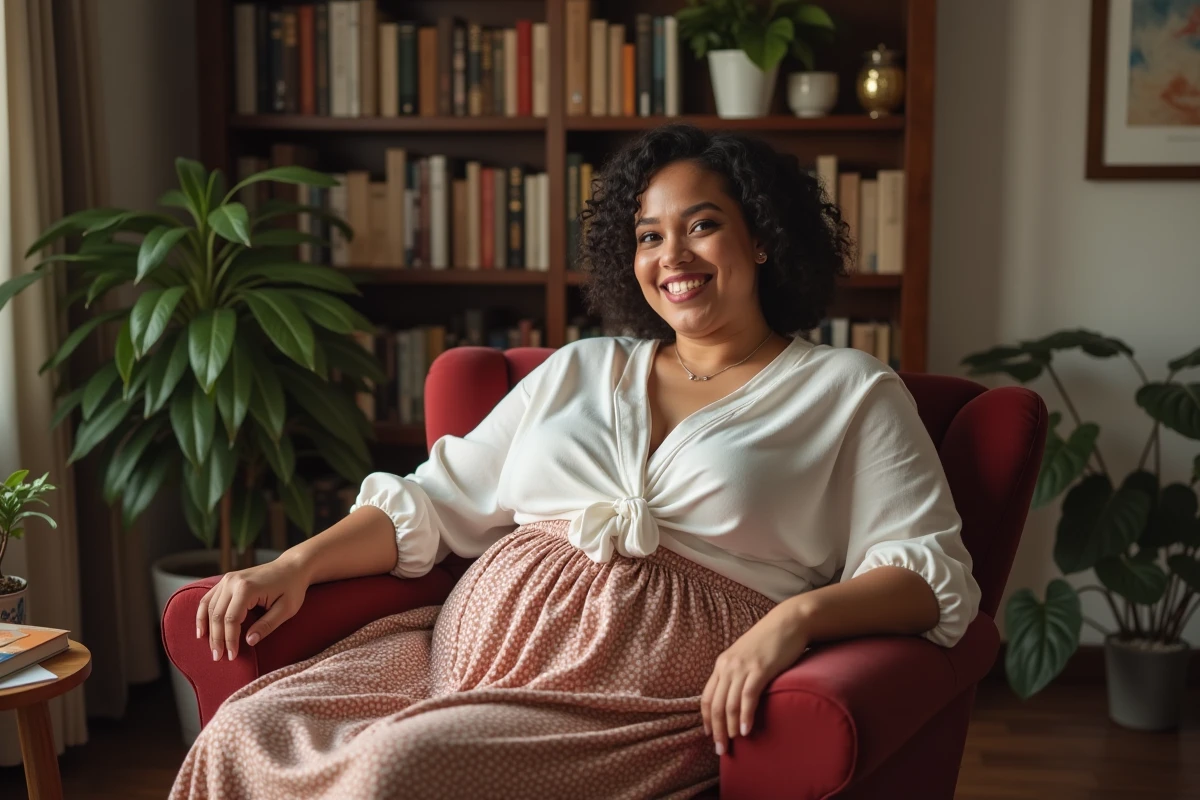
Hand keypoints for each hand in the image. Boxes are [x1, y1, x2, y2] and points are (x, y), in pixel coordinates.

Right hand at [195, 553, 310, 662]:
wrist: (292, 566)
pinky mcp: (227, 579)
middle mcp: (233, 582)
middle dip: (217, 639)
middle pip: (217, 615)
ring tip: (212, 648)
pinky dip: (202, 614)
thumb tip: (249, 641)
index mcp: (248, 588)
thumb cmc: (292, 588)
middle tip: (218, 657)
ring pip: (209, 607)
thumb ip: (267, 625)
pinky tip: (202, 630)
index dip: (230, 640)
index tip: (232, 656)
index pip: (231, 619)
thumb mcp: (286, 609)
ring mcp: (228, 579)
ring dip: (208, 629)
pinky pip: (208, 598)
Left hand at [701, 605, 809, 754]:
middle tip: (721, 750)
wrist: (788, 623)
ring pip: (729, 704)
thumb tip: (735, 698)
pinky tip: (746, 730)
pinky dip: (745, 716)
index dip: (707, 719)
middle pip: (716, 704)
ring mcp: (743, 667)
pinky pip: (748, 697)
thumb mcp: (746, 657)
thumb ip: (738, 674)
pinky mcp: (760, 669)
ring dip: (729, 728)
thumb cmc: (769, 642)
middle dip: (716, 730)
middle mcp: (728, 666)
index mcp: (722, 664)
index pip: (707, 697)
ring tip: (733, 744)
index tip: (710, 735)